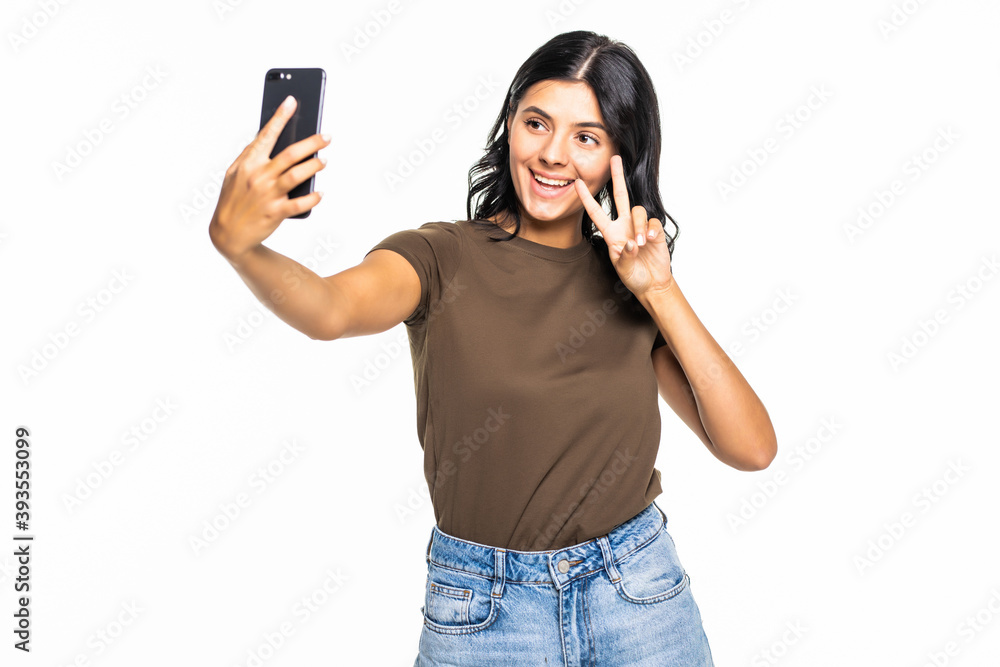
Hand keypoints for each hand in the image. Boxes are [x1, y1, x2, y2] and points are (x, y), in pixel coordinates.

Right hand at [208, 96, 330, 261]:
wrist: (228, 234)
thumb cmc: (234, 199)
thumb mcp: (234, 174)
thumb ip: (250, 156)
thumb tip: (268, 138)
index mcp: (248, 163)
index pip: (266, 135)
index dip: (280, 117)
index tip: (292, 101)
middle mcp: (259, 176)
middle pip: (290, 154)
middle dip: (312, 143)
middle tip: (326, 137)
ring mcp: (268, 194)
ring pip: (298, 175)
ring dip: (314, 166)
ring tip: (323, 161)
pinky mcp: (276, 212)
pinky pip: (300, 203)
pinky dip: (313, 197)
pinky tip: (321, 192)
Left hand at [574, 155, 672, 297]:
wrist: (652, 283)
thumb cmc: (634, 276)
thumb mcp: (623, 269)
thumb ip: (625, 256)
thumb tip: (632, 243)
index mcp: (611, 233)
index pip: (596, 212)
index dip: (586, 198)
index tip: (576, 183)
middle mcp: (624, 225)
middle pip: (620, 195)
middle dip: (618, 177)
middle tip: (615, 158)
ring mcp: (640, 226)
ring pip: (638, 211)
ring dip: (639, 226)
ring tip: (641, 243)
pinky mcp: (655, 230)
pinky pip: (653, 222)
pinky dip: (651, 230)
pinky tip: (650, 241)